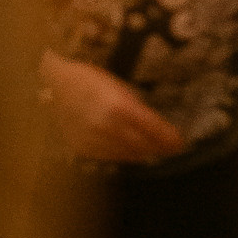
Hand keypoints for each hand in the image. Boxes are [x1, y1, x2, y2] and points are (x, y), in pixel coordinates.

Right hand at [40, 53, 183, 164]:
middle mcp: (107, 127)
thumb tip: (155, 127)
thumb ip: (136, 109)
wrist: (56, 87)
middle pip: (141, 145)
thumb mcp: (118, 87)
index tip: (180, 142)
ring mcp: (93, 141)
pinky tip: (133, 153)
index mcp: (119, 107)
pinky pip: (110, 157)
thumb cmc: (89, 79)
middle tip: (172, 149)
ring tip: (157, 152)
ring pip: (127, 155)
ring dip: (144, 154)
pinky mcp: (83, 149)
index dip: (168, 138)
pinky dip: (124, 155)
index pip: (151, 129)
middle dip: (160, 148)